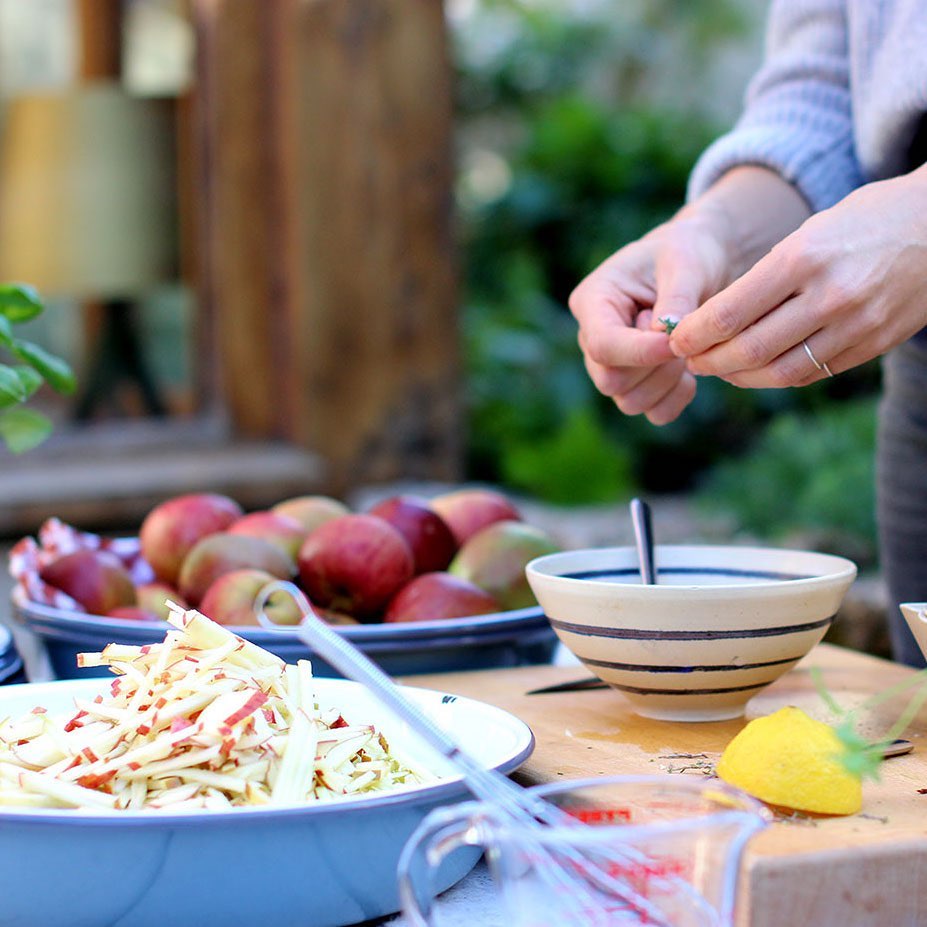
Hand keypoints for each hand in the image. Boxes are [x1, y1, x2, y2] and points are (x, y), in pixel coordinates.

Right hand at [568, 210, 733, 424]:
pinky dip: (676, 399)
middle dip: (653, 367)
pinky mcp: (637, 385)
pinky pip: (653, 413)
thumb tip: (669, 333)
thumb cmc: (688, 253)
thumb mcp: (685, 261)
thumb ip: (677, 296)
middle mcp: (593, 338)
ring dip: (666, 382)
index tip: (677, 342)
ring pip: (630, 401)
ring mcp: (613, 366)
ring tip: (685, 347)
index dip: (639, 352)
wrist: (702, 265)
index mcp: (593, 301)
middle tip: (682, 338)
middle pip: (610, 381)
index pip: (602, 345)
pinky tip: (689, 372)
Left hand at [670, 168, 926, 386]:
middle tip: (690, 360)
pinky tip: (757, 369)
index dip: (693, 334)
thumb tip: (712, 319)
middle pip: (749, 349)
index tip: (673, 339)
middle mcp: (830, 295)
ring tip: (719, 367)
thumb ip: (765, 276)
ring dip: (739, 376)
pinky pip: (813, 373)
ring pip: (780, 371)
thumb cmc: (865, 220)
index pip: (729, 312)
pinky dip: (777, 376)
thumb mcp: (809, 231)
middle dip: (709, 361)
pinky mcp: (875, 344)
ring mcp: (857, 324)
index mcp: (803, 257)